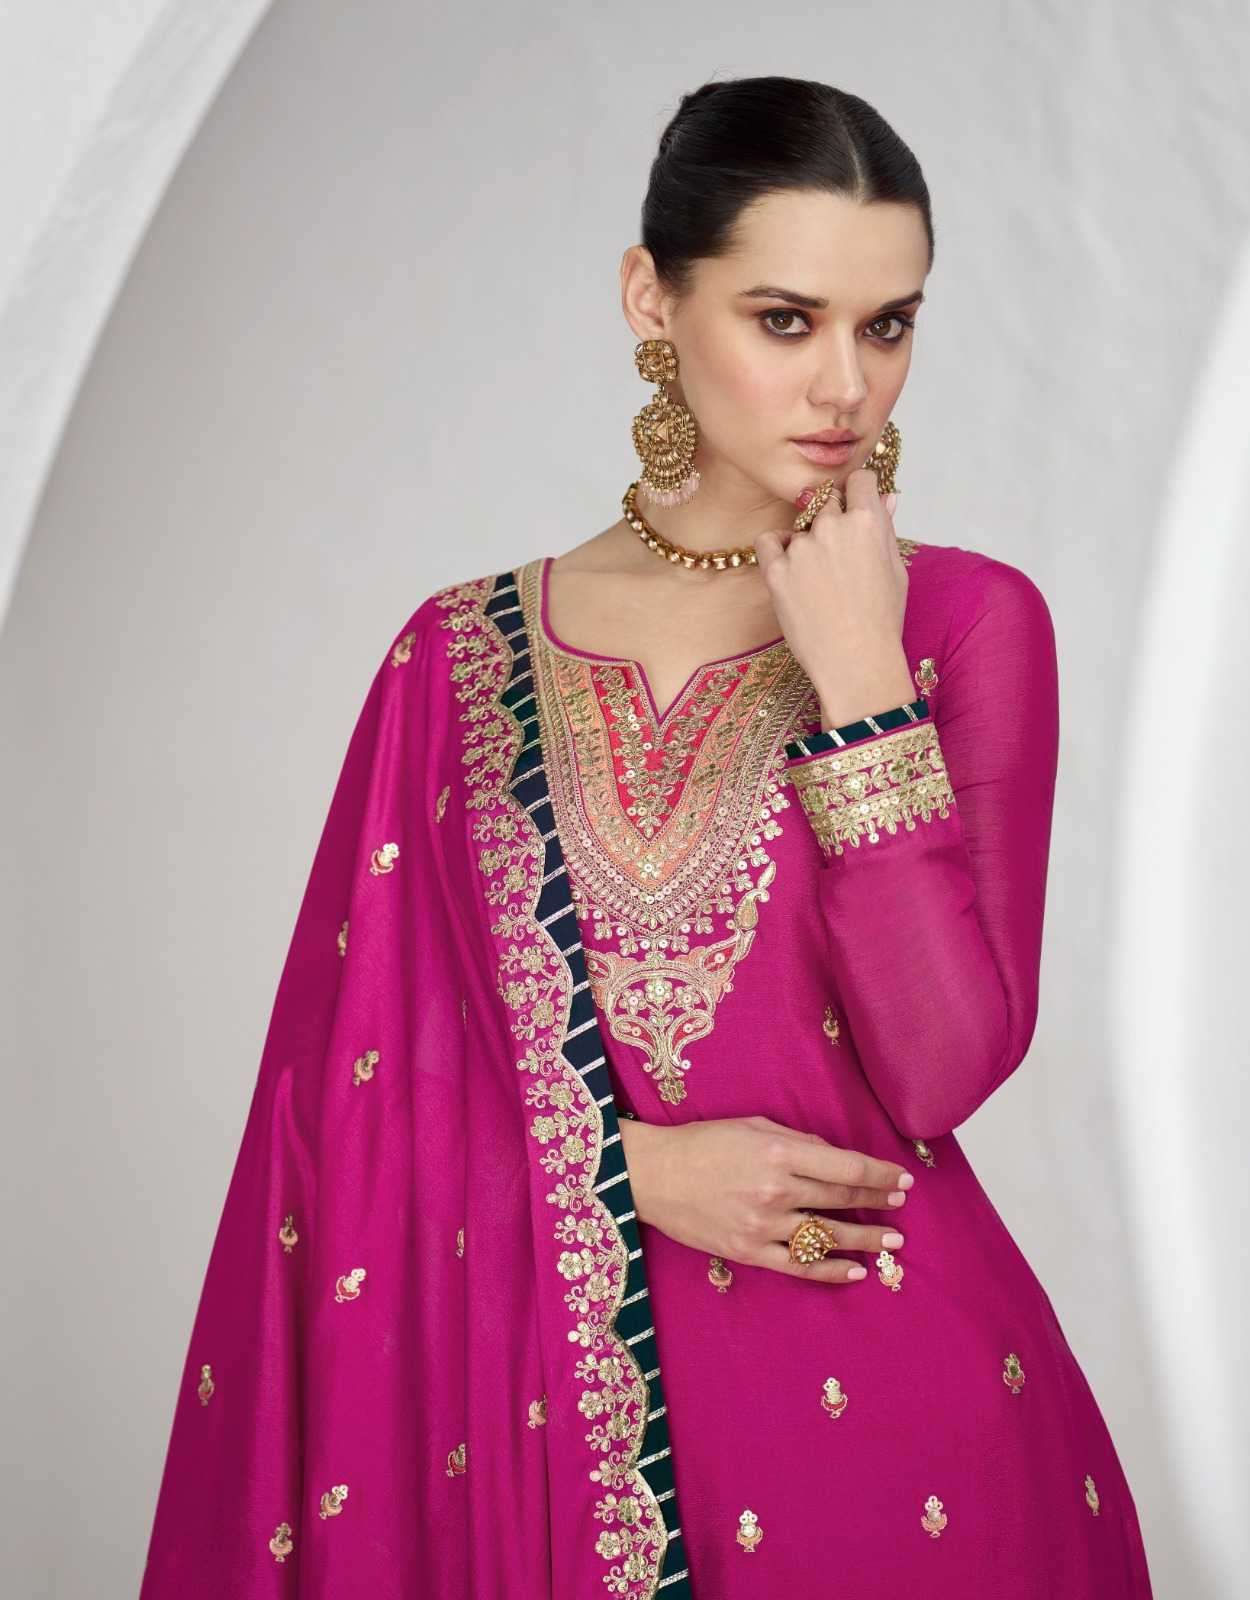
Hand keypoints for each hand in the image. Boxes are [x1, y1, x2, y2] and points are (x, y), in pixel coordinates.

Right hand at [623, 1114, 911, 1284]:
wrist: (652, 1175)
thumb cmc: (703, 1143)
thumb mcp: (753, 1126)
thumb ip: (797, 1141)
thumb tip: (835, 1158)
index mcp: (778, 1153)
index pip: (846, 1167)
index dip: (879, 1175)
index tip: (901, 1179)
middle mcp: (776, 1190)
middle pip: (841, 1199)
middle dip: (877, 1202)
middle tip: (900, 1205)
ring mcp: (763, 1225)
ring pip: (827, 1236)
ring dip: (865, 1239)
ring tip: (892, 1242)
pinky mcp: (749, 1252)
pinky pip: (799, 1265)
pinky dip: (830, 1270)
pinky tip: (855, 1271)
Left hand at [754, 469, 914, 725]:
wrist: (855, 662)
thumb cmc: (882, 621)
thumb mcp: (895, 571)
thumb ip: (886, 529)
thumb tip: (887, 498)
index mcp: (868, 522)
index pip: (859, 479)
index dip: (857, 492)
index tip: (855, 507)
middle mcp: (833, 526)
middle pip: (827, 502)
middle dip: (832, 521)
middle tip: (837, 559)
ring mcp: (801, 548)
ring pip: (799, 527)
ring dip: (805, 543)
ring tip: (819, 582)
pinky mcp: (776, 570)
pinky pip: (768, 542)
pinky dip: (776, 551)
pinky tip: (790, 572)